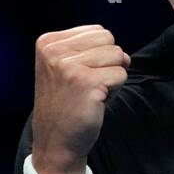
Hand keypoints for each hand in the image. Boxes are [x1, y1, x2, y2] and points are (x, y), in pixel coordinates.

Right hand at [31, 25, 129, 173]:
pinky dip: (114, 91)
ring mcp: (69, 66)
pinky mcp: (86, 82)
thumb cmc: (67, 105)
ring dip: (111, 78)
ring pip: (118, 56)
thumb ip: (96, 52)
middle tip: (87, 86)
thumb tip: (126, 55)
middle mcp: (55, 50)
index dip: (99, 55)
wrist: (56, 142)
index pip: (98, 31)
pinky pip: (121, 75)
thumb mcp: (70, 69)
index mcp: (48, 42)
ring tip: (91, 94)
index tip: (79, 76)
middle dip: (107, 64)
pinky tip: (95, 102)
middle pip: (109, 41)